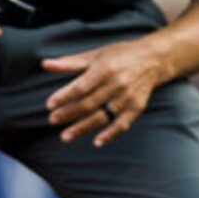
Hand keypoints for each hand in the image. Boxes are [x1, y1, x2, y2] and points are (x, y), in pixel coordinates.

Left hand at [41, 37, 168, 146]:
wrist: (153, 59)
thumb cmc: (119, 55)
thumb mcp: (95, 55)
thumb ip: (70, 63)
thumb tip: (45, 65)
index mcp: (105, 68)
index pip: (81, 86)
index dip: (64, 96)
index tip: (49, 104)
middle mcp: (117, 83)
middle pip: (89, 103)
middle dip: (69, 113)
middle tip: (52, 120)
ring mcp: (128, 97)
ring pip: (102, 116)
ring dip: (83, 127)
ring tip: (65, 136)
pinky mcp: (136, 107)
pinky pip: (122, 124)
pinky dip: (110, 134)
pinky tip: (96, 142)